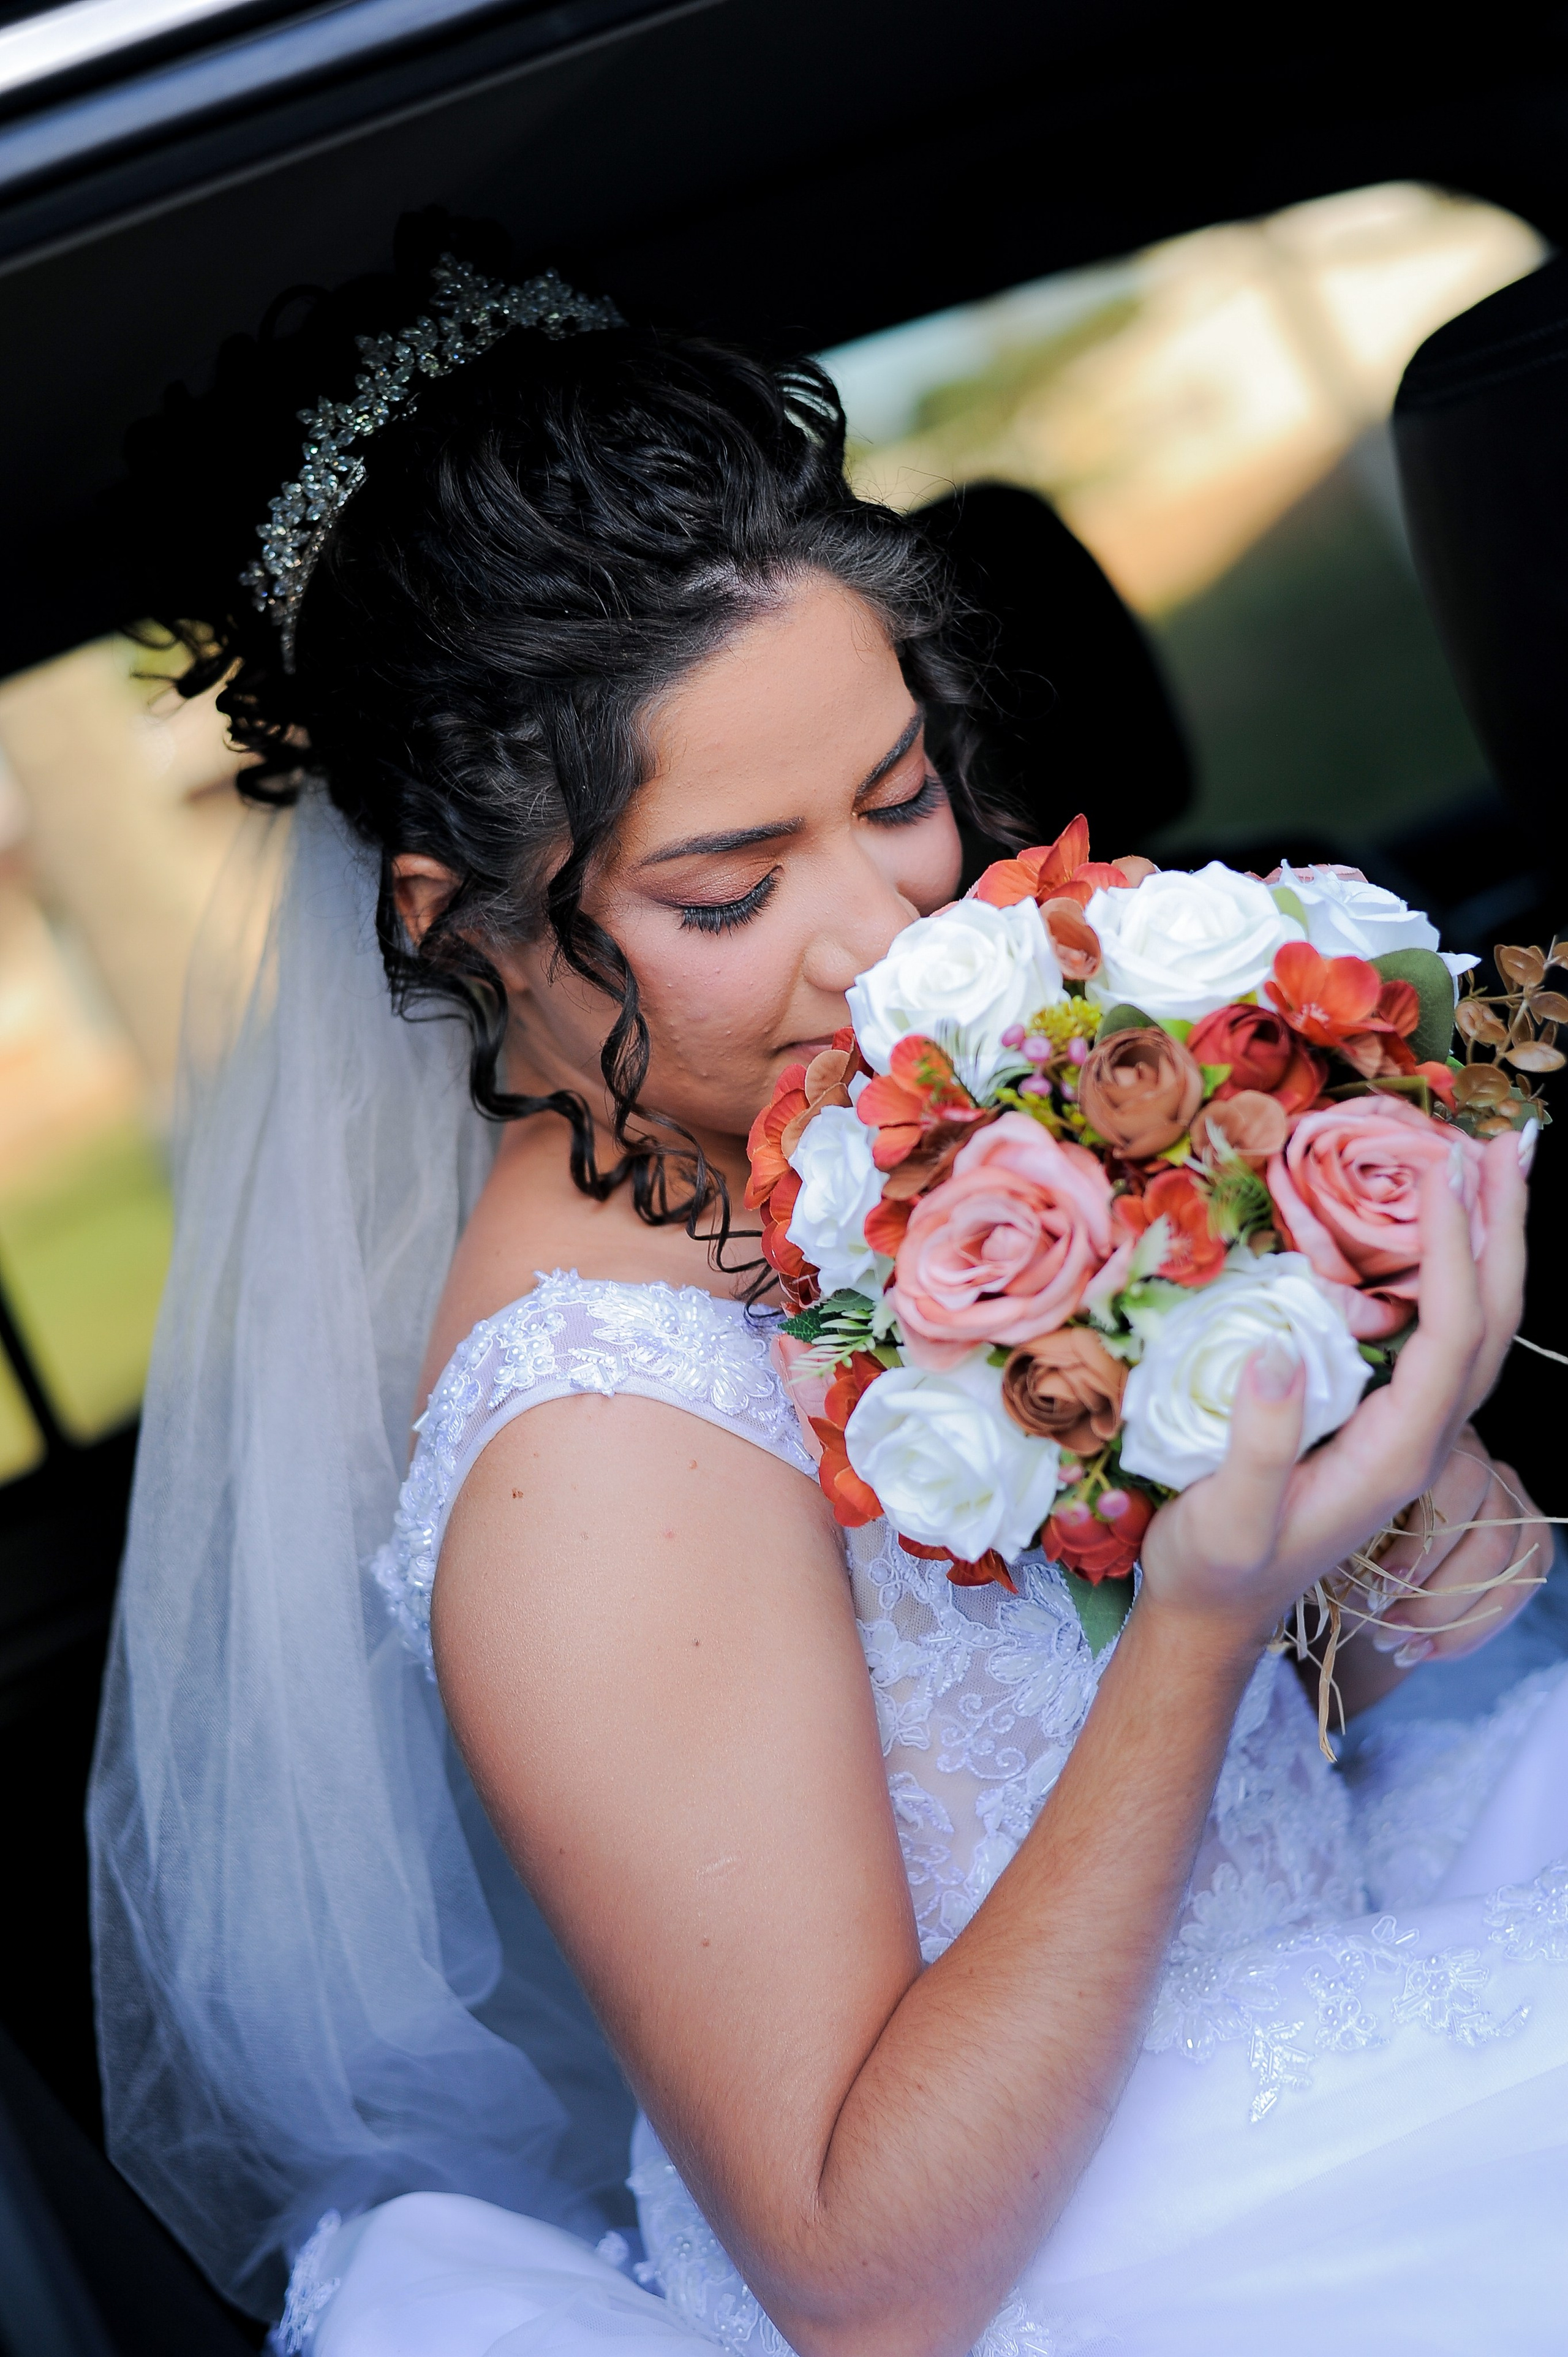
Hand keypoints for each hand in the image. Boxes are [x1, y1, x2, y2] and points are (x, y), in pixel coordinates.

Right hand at [1139, 1129, 1527, 1648]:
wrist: (1216, 1616)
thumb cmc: (1215, 1568)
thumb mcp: (1226, 1517)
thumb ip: (1255, 1442)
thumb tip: (1278, 1348)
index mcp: (1394, 1453)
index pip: (1448, 1333)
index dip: (1450, 1249)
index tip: (1435, 1172)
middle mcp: (1421, 1438)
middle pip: (1491, 1322)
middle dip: (1503, 1230)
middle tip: (1499, 1144)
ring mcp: (1410, 1430)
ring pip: (1477, 1328)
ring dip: (1488, 1244)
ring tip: (1480, 1167)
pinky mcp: (1386, 1421)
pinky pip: (1441, 1337)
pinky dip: (1451, 1274)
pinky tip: (1429, 1236)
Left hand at [1360, 1427, 1551, 1668]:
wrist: (1364, 1565)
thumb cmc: (1340, 1538)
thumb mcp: (1333, 1529)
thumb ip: (1349, 1528)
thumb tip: (1355, 1562)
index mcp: (1431, 1441)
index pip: (1458, 1481)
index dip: (1424, 1542)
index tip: (1382, 1587)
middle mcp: (1483, 1459)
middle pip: (1492, 1534)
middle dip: (1438, 1596)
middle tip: (1388, 1631)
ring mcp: (1514, 1499)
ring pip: (1510, 1566)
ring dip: (1454, 1619)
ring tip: (1403, 1646)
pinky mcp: (1531, 1540)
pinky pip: (1520, 1589)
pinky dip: (1474, 1628)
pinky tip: (1433, 1648)